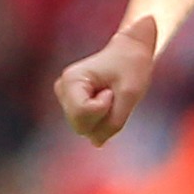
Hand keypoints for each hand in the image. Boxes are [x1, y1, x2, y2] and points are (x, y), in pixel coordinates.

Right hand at [54, 15, 159, 145]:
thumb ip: (113, 122)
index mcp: (71, 80)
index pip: (82, 113)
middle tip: (113, 94)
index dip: (103, 108)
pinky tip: (106, 100)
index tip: (111, 90)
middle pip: (80, 125)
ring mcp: (65, 97)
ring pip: (83, 127)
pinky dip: (101, 118)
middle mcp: (62, 89)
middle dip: (102, 116)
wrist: (130, 51)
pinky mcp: (72, 103)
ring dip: (103, 117)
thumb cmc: (131, 66)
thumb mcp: (129, 95)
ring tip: (111, 95)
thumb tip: (97, 143)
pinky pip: (87, 124)